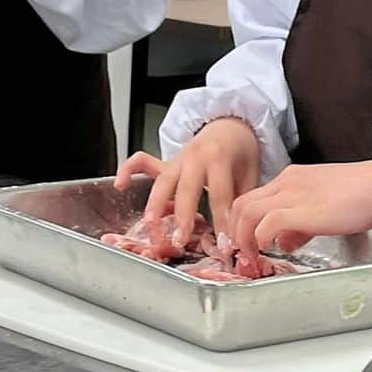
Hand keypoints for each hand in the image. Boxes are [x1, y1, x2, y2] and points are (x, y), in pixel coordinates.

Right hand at [113, 117, 260, 236]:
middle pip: (187, 188)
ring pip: (163, 182)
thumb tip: (244, 231)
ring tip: (152, 227)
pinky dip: (128, 170)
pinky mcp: (166, 162)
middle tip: (180, 239)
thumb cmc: (240, 153)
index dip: (223, 222)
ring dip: (155, 205)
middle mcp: (195, 157)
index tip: (226, 246)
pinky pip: (142, 161)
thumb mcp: (251, 173)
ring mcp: (178, 159)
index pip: (221, 195)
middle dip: (183, 216)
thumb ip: (244, 200)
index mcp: (220, 159)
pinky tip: (119, 185)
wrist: (230, 125)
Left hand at [229, 161, 371, 255]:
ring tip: (252, 256)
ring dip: (243, 237)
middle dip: (236, 231)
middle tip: (243, 252)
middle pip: (241, 203)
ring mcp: (292, 194)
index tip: (246, 241)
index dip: (243, 222)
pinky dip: (260, 238)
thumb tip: (285, 242)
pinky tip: (269, 250)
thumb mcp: (324, 206)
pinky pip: (266, 224)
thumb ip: (300, 223)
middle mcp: (287, 182)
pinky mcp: (302, 210)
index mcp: (292, 179)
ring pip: (246, 211)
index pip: (253, 198)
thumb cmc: (361, 195)